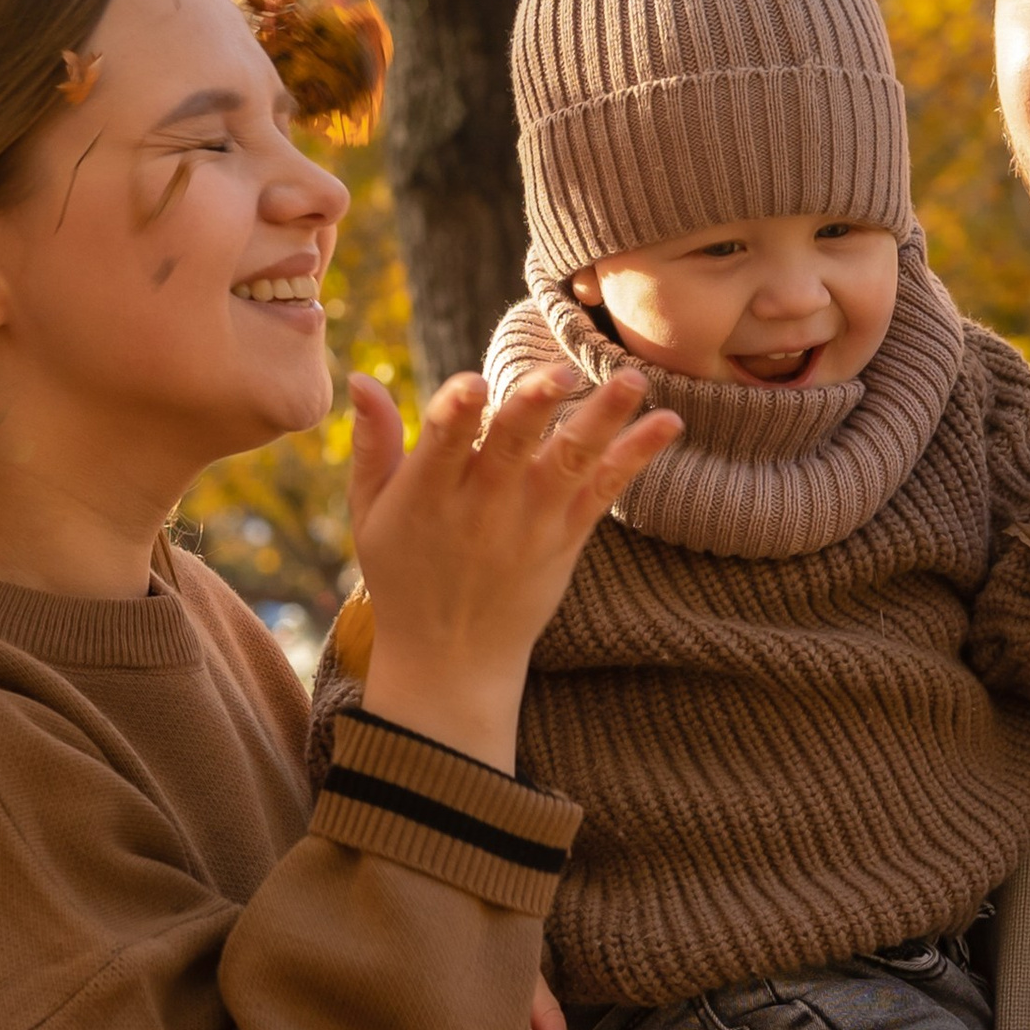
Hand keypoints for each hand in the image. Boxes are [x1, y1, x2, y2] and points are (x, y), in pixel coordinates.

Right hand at [349, 361, 679, 769]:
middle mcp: (481, 507)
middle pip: (510, 448)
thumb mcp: (370, 512)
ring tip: (634, 380)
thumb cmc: (404, 572)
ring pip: (569, 463)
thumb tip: (359, 376)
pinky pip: (605, 491)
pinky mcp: (566, 538)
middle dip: (532, 408)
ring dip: (603, 420)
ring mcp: (529, 523)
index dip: (455, 412)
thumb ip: (371, 442)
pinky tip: (669, 423)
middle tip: (560, 371)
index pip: (440, 444)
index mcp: (427, 495)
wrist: (451, 659)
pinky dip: (637, 457)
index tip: (472, 383)